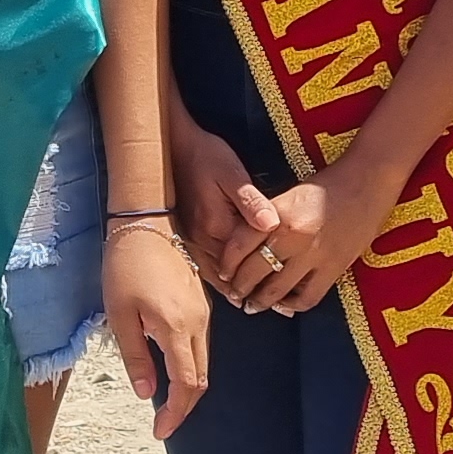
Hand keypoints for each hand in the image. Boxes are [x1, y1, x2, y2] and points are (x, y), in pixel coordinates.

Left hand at [104, 221, 210, 440]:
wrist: (145, 223)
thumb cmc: (125, 266)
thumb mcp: (120, 314)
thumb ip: (136, 356)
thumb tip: (146, 393)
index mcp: (177, 328)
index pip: (186, 384)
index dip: (175, 413)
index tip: (160, 432)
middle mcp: (197, 323)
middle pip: (201, 377)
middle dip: (184, 406)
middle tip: (162, 424)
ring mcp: (203, 313)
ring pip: (203, 361)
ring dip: (187, 385)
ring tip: (164, 402)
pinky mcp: (201, 303)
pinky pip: (200, 343)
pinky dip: (189, 364)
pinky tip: (171, 369)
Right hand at [170, 118, 281, 303]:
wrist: (172, 147)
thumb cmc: (205, 156)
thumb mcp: (232, 173)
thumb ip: (252, 201)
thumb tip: (273, 224)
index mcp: (216, 228)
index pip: (244, 263)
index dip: (262, 278)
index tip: (280, 293)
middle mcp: (200, 240)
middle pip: (226, 276)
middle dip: (246, 291)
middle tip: (268, 306)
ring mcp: (190, 240)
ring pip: (212, 275)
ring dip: (230, 288)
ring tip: (250, 301)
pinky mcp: (186, 235)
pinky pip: (202, 265)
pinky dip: (216, 277)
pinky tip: (226, 283)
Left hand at [224, 157, 403, 319]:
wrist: (367, 180)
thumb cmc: (327, 184)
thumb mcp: (288, 196)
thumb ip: (267, 220)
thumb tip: (246, 247)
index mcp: (276, 213)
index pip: (238, 246)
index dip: (226, 265)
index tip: (224, 274)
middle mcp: (291, 235)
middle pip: (253, 271)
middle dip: (239, 288)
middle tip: (234, 295)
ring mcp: (314, 253)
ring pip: (276, 289)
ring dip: (260, 302)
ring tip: (254, 306)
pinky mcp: (335, 267)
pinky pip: (308, 297)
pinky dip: (293, 305)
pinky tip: (286, 305)